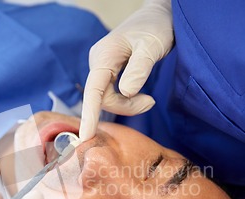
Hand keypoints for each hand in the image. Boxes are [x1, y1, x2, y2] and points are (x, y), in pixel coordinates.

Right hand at [80, 0, 174, 140]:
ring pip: (108, 98)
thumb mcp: (152, 46)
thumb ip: (139, 69)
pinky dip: (128, 100)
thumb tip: (126, 93)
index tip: (85, 137)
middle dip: (126, 107)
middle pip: (102, 98)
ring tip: (150, 100)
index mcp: (104, 56)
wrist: (159, 15)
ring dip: (129, 105)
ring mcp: (102, 68)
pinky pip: (112, 94)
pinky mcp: (109, 72)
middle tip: (151, 102)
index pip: (93, 90)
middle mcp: (98, 62)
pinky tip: (143, 96)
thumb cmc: (156, 27)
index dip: (89, 114)